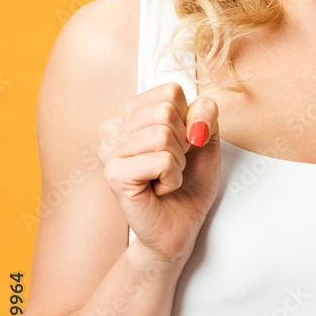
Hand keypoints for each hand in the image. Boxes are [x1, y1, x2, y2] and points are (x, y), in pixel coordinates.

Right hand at [97, 82, 219, 265]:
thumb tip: (196, 115)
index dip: (188, 119)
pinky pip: (162, 161)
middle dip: (183, 143)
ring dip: (178, 163)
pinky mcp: (114, 174)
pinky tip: (160, 190)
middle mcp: (114, 126)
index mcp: (132, 111)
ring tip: (165, 177)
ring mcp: (109, 150)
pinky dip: (172, 178)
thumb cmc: (190, 181)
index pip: (171, 90)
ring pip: (164, 135)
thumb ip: (205, 113)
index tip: (181, 145)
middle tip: (172, 165)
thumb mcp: (207, 138)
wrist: (181, 225)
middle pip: (166, 111)